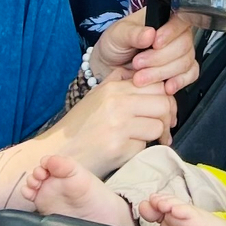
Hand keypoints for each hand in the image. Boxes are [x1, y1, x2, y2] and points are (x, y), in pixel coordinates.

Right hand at [39, 75, 176, 177]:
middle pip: (162, 102)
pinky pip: (143, 146)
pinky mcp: (118, 148)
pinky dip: (140, 149)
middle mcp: (118, 102)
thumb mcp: (96, 96)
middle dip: (168, 116)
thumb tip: (141, 72)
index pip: (155, 83)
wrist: (57, 153)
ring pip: (157, 125)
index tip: (165, 107)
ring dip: (157, 135)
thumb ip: (118, 82)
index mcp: (113, 87)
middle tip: (165, 126)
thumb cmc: (78, 127)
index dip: (166, 96)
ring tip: (151, 140)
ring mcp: (119, 125)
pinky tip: (130, 150)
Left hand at [94, 8, 199, 95]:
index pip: (180, 20)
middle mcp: (175, 34)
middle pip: (183, 45)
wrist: (109, 68)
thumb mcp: (118, 34)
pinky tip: (166, 87)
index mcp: (162, 18)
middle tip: (138, 64)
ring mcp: (179, 53)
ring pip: (186, 61)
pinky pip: (191, 74)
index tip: (155, 43)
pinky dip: (180, 81)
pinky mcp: (179, 71)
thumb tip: (150, 34)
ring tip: (140, 78)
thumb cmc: (115, 45)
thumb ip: (133, 33)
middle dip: (159, 59)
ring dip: (163, 72)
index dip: (171, 32)